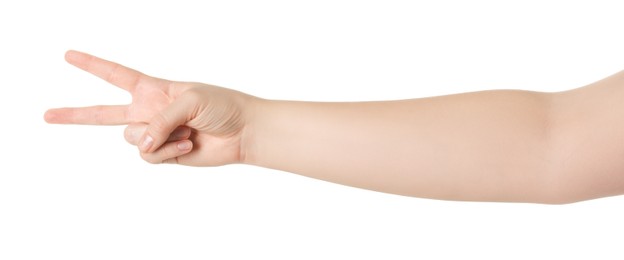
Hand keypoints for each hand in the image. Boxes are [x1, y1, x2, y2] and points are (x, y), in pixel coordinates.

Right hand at [45, 51, 255, 165]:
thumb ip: (159, 120)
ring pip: (132, 139)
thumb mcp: (189, 100)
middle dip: (75, 114)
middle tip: (47, 114)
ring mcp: (155, 134)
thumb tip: (139, 143)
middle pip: (103, 114)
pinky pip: (149, 155)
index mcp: (154, 89)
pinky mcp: (164, 154)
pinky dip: (168, 152)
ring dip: (159, 137)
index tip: (69, 55)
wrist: (242, 132)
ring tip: (185, 132)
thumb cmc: (221, 106)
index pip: (116, 75)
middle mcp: (149, 111)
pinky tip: (187, 145)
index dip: (92, 65)